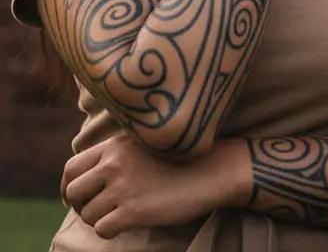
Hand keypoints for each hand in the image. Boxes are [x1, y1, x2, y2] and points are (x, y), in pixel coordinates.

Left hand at [62, 133, 248, 238]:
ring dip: (99, 219)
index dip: (70, 185)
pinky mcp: (133, 211)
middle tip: (99, 208)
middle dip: (82, 204)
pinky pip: (102, 230)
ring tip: (120, 213)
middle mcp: (115, 163)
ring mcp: (123, 187)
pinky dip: (111, 230)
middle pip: (73, 192)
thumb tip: (84, 174)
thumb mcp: (144, 143)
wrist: (211, 170)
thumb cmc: (179, 159)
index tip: (82, 195)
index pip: (72, 167)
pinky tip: (128, 222)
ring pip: (87, 214)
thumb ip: (116, 153)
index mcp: (115, 145)